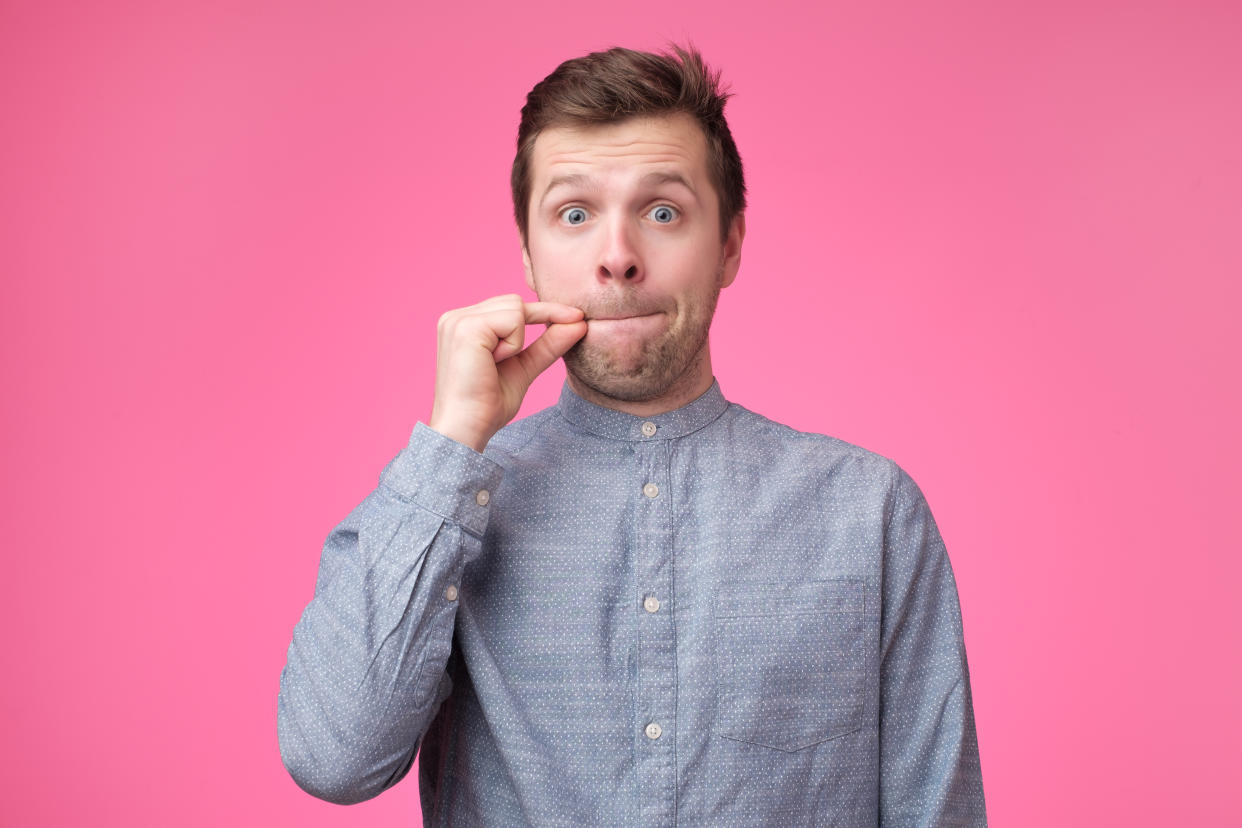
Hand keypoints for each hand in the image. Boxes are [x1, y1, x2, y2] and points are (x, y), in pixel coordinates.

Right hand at [428, 294, 586, 451]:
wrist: (467, 428)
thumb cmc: (487, 405)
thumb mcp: (524, 368)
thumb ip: (547, 345)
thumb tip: (579, 323)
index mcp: (464, 324)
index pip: (511, 306)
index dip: (545, 310)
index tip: (578, 317)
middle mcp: (457, 317)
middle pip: (515, 301)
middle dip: (526, 329)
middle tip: (504, 362)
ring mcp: (458, 320)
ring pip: (516, 307)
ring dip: (517, 340)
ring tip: (494, 364)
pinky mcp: (466, 327)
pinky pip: (513, 320)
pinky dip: (513, 344)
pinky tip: (492, 362)